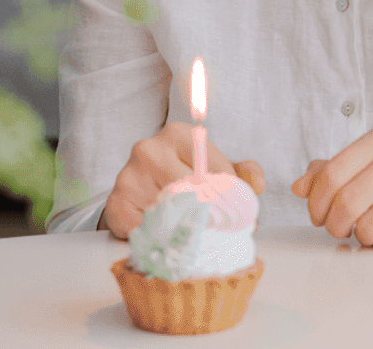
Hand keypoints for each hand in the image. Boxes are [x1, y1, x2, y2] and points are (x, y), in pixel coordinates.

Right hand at [99, 121, 265, 238]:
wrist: (142, 189)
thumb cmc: (184, 176)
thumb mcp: (216, 168)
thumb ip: (243, 174)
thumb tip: (256, 185)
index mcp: (178, 134)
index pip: (213, 168)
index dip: (229, 195)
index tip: (236, 212)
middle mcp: (149, 149)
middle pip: (190, 191)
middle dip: (211, 215)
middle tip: (221, 231)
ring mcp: (128, 176)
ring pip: (169, 212)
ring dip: (186, 230)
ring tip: (197, 236)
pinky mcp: (116, 204)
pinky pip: (145, 230)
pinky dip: (161, 239)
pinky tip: (169, 238)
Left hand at [291, 125, 372, 247]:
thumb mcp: (372, 168)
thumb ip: (332, 173)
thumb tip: (298, 187)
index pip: (330, 173)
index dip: (316, 203)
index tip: (319, 216)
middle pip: (347, 202)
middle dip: (336, 225)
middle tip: (340, 230)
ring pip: (369, 226)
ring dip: (364, 237)